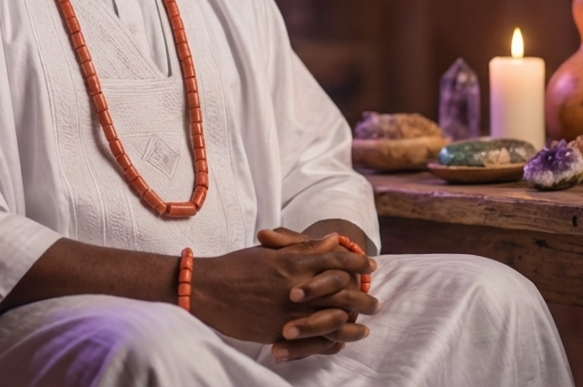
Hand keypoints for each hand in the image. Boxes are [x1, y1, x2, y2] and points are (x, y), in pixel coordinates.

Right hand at [191, 233, 373, 346]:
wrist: (206, 289)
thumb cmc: (236, 266)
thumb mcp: (270, 251)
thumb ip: (303, 246)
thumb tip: (333, 240)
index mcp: (294, 260)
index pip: (336, 260)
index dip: (357, 264)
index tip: (371, 267)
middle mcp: (297, 285)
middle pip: (341, 291)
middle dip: (362, 297)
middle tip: (376, 302)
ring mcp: (289, 310)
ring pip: (332, 318)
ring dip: (352, 324)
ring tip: (364, 328)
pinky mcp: (279, 331)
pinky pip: (312, 339)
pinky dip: (330, 341)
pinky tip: (340, 342)